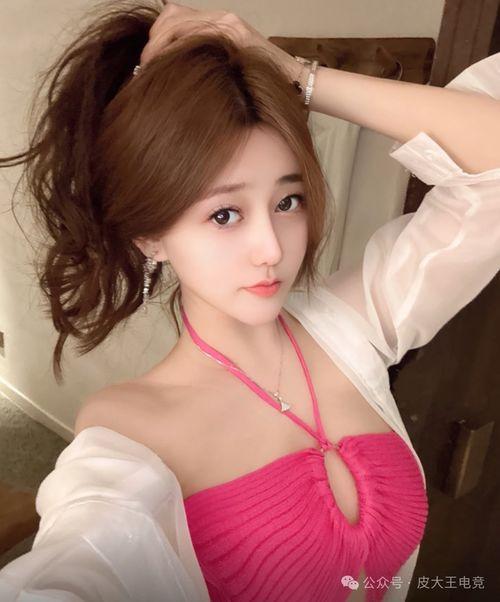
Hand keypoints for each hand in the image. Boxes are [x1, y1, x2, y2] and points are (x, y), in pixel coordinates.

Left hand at [140, 1, 299, 80]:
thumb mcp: (230, 66)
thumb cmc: (261, 82)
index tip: (147, 61)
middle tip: (144, 66)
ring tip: (152, 68)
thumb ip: (208, 61)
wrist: (295, 82)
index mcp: (219, 24)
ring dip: (160, 45)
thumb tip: (176, 72)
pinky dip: (177, 50)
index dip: (156, 36)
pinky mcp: (234, 35)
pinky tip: (170, 68)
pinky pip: (195, 37)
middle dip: (153, 40)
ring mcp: (228, 25)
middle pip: (171, 16)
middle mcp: (221, 18)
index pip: (175, 17)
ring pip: (178, 23)